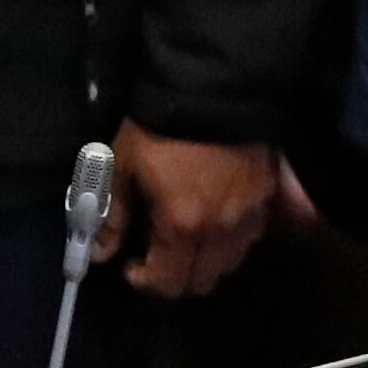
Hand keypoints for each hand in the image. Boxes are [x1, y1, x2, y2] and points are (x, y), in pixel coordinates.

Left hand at [115, 128, 308, 299]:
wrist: (213, 85)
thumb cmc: (159, 126)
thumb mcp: (121, 164)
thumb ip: (112, 214)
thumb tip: (99, 253)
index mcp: (182, 227)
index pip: (168, 282)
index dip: (144, 282)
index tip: (129, 266)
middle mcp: (221, 232)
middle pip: (203, 281)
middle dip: (176, 278)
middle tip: (156, 256)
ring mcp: (250, 216)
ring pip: (230, 263)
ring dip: (205, 262)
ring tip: (186, 239)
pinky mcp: (268, 196)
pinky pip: (250, 236)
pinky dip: (230, 241)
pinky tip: (215, 219)